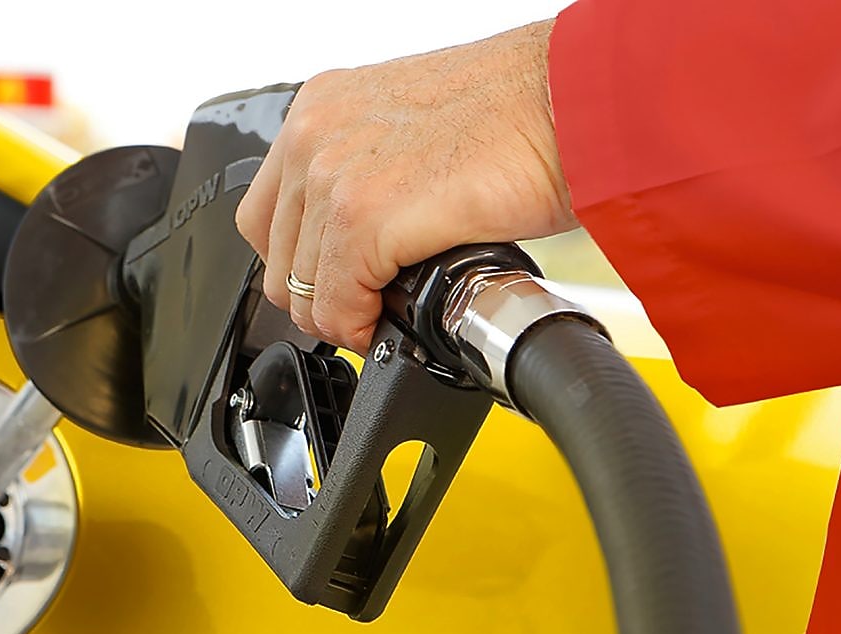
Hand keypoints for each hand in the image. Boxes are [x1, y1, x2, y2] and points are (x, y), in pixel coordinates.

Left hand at [235, 20, 575, 353]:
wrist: (573, 100)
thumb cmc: (520, 111)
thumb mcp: (412, 131)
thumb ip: (369, 173)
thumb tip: (360, 239)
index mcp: (322, 108)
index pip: (267, 213)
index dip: (299, 262)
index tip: (332, 281)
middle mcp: (314, 134)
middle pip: (276, 256)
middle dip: (318, 296)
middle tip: (363, 308)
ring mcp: (333, 174)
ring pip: (302, 288)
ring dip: (342, 315)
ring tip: (384, 314)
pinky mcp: (365, 215)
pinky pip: (336, 303)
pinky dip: (360, 326)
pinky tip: (392, 318)